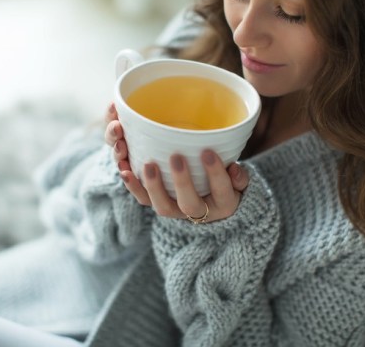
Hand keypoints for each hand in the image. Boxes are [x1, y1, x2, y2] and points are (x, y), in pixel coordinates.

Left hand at [104, 102, 248, 221]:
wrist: (212, 207)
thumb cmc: (226, 186)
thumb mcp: (239, 183)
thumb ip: (240, 177)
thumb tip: (234, 168)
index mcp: (223, 203)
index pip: (221, 190)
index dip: (215, 174)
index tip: (208, 152)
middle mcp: (198, 212)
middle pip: (189, 204)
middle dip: (182, 182)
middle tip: (177, 158)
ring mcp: (176, 210)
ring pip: (163, 206)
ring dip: (153, 187)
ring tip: (148, 165)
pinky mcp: (160, 204)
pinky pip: (144, 201)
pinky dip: (133, 187)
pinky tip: (124, 171)